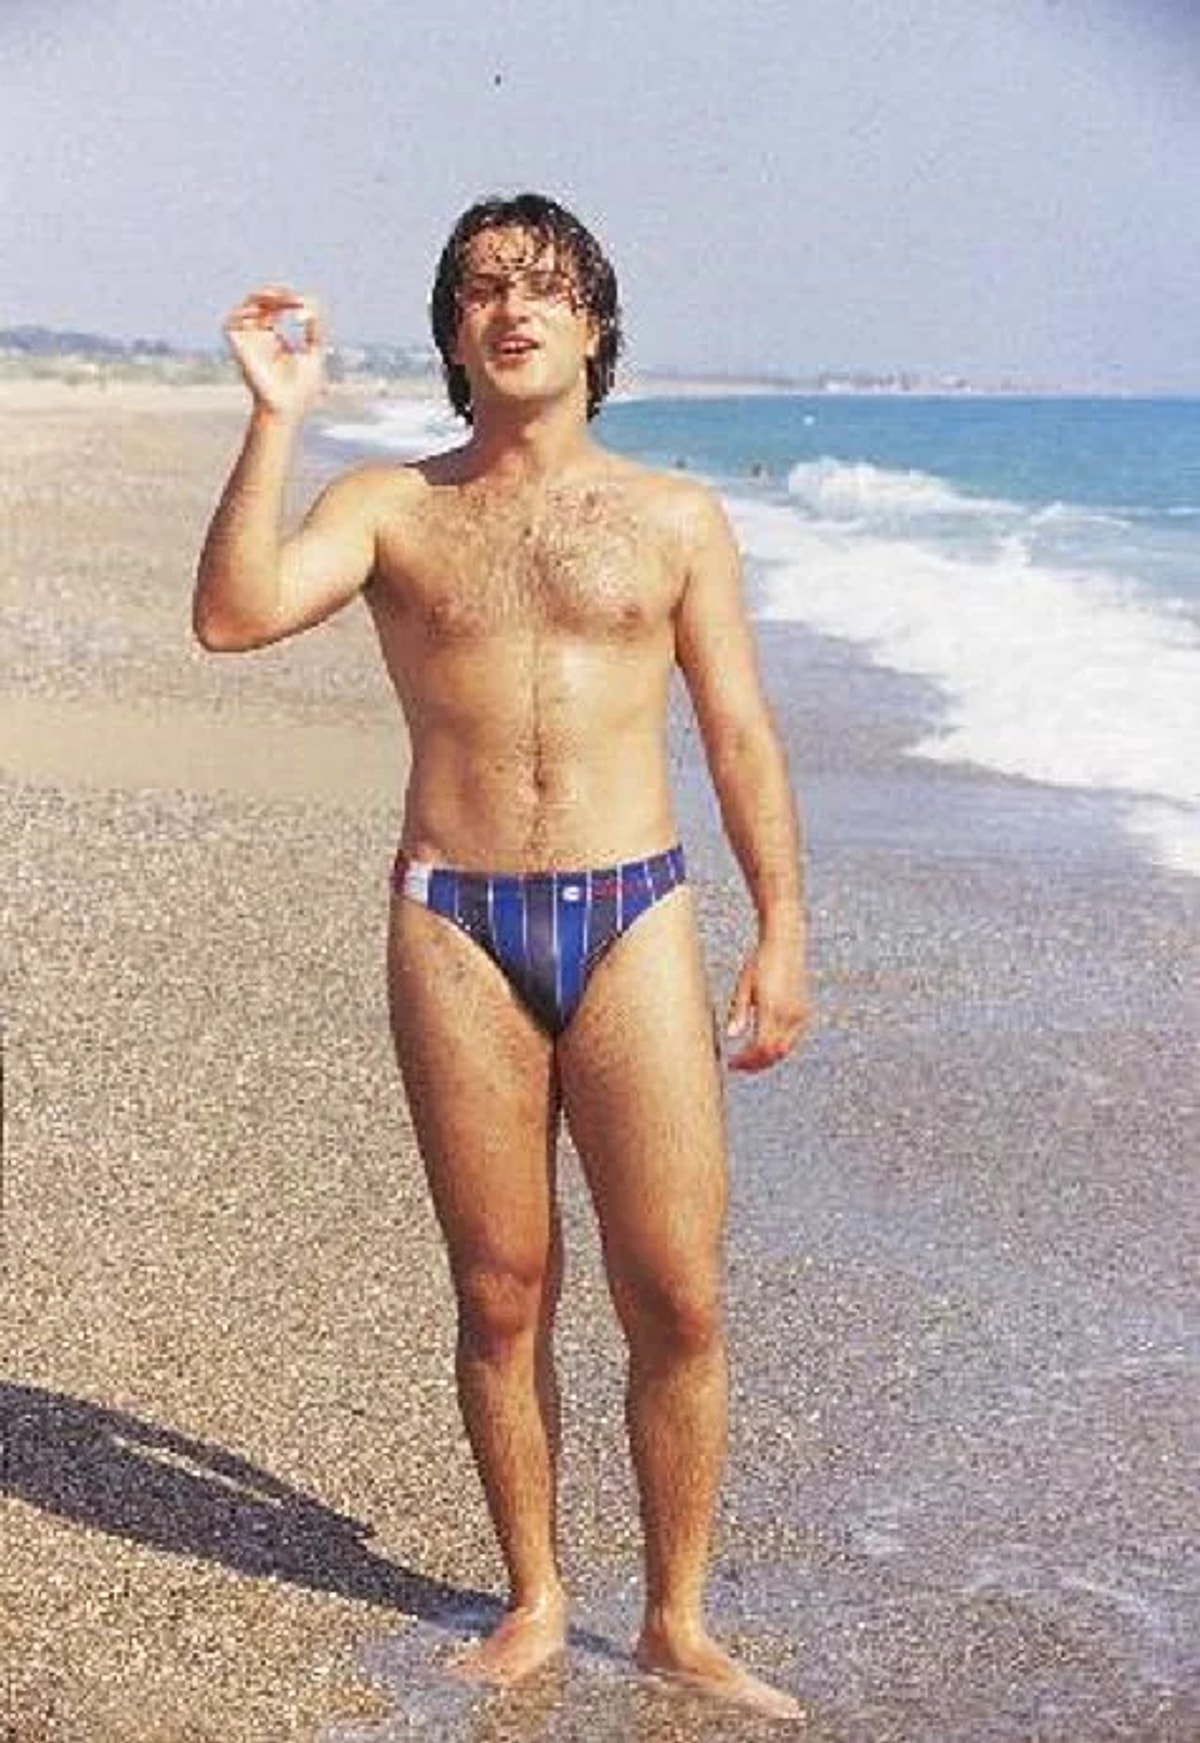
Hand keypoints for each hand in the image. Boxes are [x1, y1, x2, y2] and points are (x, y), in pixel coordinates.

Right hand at [223, 284, 326, 419]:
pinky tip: (263, 318)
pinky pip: (231, 323)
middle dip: (275, 293)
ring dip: (261, 297)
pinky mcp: (237, 348)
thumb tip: (310, 307)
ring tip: (278, 300)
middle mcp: (257, 337)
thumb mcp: (315, 353)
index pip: (276, 306)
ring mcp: (247, 342)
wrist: (287, 407)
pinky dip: (244, 314)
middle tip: (291, 297)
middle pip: (260, 301)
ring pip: (245, 306)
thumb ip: (314, 330)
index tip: (303, 304)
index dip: (289, 299)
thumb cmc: (302, 389)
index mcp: (273, 337)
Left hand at [725, 933, 811, 1071]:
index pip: (760, 1047)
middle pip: (774, 1053)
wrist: (785, 944)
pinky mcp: (803, 1012)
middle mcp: (789, 1014)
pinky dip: (777, 1047)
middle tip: (738, 1065)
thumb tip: (731, 1036)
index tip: (731, 1063)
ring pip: (785, 1049)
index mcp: (772, 1007)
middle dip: (756, 1063)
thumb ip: (738, 1012)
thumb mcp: (744, 986)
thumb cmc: (759, 962)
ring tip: (747, 1057)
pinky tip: (761, 1044)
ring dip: (766, 1057)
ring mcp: (799, 1014)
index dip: (746, 1061)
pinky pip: (791, 1039)